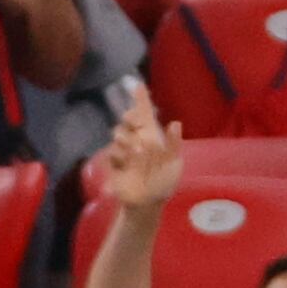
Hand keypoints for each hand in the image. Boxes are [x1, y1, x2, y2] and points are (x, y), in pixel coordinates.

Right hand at [100, 84, 182, 212]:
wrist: (147, 202)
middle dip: (129, 118)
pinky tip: (126, 167)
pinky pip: (112, 153)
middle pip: (127, 120)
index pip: (146, 114)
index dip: (141, 99)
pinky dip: (120, 158)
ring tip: (136, 155)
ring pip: (118, 134)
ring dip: (126, 140)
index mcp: (153, 136)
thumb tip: (174, 123)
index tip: (137, 85)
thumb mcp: (174, 163)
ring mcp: (124, 151)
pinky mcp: (114, 163)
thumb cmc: (164, 181)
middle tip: (133, 123)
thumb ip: (174, 144)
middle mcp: (137, 139)